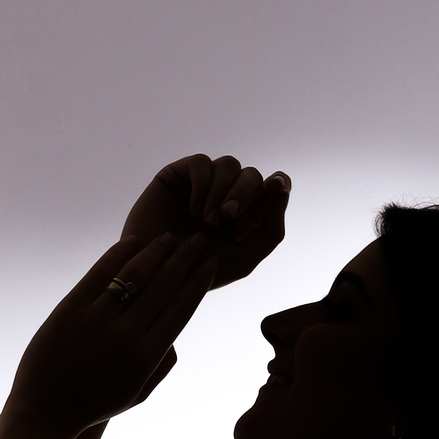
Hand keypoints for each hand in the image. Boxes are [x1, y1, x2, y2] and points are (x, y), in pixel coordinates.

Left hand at [9, 231, 216, 436]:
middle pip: (163, 286)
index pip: (181, 310)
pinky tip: (134, 241)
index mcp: (147, 357)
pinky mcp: (71, 309)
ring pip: (135, 274)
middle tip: (199, 239)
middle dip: (185, 258)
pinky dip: (118, 254)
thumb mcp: (137, 394)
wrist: (46, 410)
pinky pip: (100, 273)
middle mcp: (126, 336)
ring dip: (156, 251)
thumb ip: (162, 366)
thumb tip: (176, 336)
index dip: (198, 282)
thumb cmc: (95, 403)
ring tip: (169, 238)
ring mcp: (97, 320)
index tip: (211, 263)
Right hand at [123, 154, 289, 288]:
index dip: (279, 183)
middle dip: (244, 193)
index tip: (276, 186)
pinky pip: (201, 163)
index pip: (272, 188)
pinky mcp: (180, 175)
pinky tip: (193, 209)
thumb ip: (271, 230)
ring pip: (229, 165)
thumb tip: (282, 189)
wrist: (156, 275)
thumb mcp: (244, 259)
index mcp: (247, 215)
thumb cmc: (200, 272)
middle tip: (227, 217)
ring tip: (206, 221)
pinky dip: (202, 185)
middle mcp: (228, 196)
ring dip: (222, 191)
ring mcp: (204, 184)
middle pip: (252, 175)